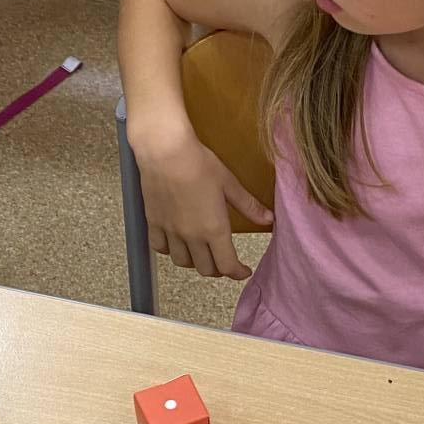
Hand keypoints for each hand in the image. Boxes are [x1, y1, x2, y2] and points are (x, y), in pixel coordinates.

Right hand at [134, 124, 271, 279]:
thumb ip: (248, 206)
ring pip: (182, 262)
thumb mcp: (229, 184)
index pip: (227, 266)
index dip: (238, 273)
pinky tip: (176, 243)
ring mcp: (171, 231)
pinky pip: (160, 248)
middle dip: (219, 270)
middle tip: (225, 262)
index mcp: (214, 229)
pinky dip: (170, 251)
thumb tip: (269, 219)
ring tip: (202, 253)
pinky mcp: (154, 222)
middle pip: (206, 269)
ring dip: (195, 262)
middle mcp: (191, 236)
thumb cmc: (198, 163)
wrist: (165, 151)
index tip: (243, 271)